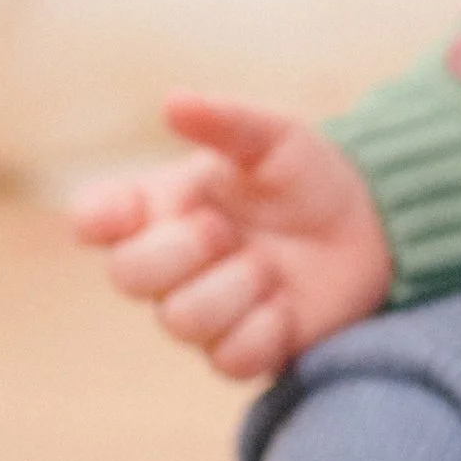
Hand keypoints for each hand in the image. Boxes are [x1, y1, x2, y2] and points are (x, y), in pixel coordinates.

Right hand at [67, 93, 391, 381]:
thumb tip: (174, 101)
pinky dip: (264, 327)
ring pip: (178, 320)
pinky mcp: (241, 352)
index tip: (135, 206)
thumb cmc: (305, 177)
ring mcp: (201, 312)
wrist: (367, 225)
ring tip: (268, 265)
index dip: (98, 219)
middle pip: (127, 275)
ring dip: (232, 287)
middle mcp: (168, 264)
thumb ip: (226, 121)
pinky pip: (229, 358)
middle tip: (227, 228)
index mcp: (159, 206)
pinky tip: (286, 302)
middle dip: (181, 249)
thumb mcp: (274, 138)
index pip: (92, 219)